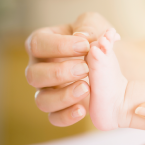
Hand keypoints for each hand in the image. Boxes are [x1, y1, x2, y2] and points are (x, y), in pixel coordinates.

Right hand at [25, 12, 111, 126]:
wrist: (111, 64)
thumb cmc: (97, 42)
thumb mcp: (95, 26)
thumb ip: (88, 26)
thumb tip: (80, 37)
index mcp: (43, 44)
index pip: (37, 44)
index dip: (59, 45)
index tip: (85, 46)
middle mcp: (40, 68)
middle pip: (34, 75)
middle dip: (60, 72)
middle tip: (85, 69)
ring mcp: (47, 91)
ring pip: (41, 100)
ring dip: (63, 96)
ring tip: (87, 88)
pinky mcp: (59, 109)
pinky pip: (54, 118)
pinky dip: (66, 116)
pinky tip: (82, 109)